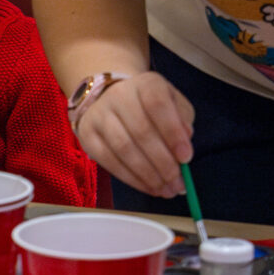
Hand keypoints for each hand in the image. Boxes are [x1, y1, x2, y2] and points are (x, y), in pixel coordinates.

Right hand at [75, 71, 193, 197]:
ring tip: (165, 190)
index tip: (186, 158)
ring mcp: (99, 115)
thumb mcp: (174, 105)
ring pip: (123, 148)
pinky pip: (108, 160)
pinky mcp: (87, 134)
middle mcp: (119, 95)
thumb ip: (183, 122)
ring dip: (147, 175)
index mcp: (146, 84)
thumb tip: (183, 148)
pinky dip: (131, 178)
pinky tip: (147, 187)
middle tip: (178, 184)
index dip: (173, 133)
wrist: (110, 98)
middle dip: (162, 163)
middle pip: (140, 131)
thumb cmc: (150, 106)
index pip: (157, 104)